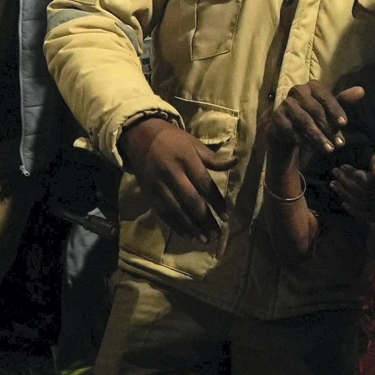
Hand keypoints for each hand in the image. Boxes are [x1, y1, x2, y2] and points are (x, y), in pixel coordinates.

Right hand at [119, 116, 237, 244]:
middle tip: (216, 234)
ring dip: (191, 226)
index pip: (204, 184)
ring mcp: (158, 184)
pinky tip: (186, 234)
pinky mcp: (148, 192)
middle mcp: (172, 173)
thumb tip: (235, 162)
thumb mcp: (193, 143)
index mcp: (186, 159)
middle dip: (205, 219)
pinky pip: (162, 211)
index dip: (216, 202)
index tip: (226, 217)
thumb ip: (213, 158)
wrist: (139, 135)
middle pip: (191, 200)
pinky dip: (174, 224)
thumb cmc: (172, 139)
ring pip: (176, 209)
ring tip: (204, 239)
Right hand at [265, 83, 364, 160]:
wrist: (288, 127)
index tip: (344, 125)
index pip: (325, 97)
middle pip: (315, 110)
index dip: (335, 110)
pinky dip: (303, 141)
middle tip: (339, 144)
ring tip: (328, 150)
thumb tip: (361, 91)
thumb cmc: (313, 115)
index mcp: (312, 86)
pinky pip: (291, 130)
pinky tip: (312, 149)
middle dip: (328, 128)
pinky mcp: (276, 118)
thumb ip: (344, 101)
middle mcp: (297, 91)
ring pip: (304, 121)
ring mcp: (285, 104)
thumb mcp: (329, 109)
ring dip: (317, 137)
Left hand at [330, 150, 374, 222]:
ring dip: (344, 193)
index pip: (366, 181)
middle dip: (345, 181)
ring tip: (333, 184)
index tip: (343, 166)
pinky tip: (343, 202)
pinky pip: (364, 215)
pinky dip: (352, 210)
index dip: (352, 173)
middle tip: (335, 172)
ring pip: (360, 203)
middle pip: (361, 192)